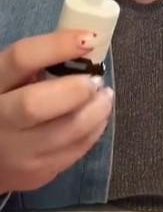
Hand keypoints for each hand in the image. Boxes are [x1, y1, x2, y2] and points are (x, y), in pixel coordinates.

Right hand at [0, 30, 114, 193]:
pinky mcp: (38, 173)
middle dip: (76, 89)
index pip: (20, 59)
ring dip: (98, 108)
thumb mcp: (9, 80)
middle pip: (36, 104)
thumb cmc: (6, 105)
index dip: (57, 46)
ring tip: (103, 95)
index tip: (89, 39)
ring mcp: (17, 152)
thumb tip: (84, 43)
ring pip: (68, 130)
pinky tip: (95, 116)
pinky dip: (95, 128)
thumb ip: (35, 64)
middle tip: (95, 81)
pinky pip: (78, 148)